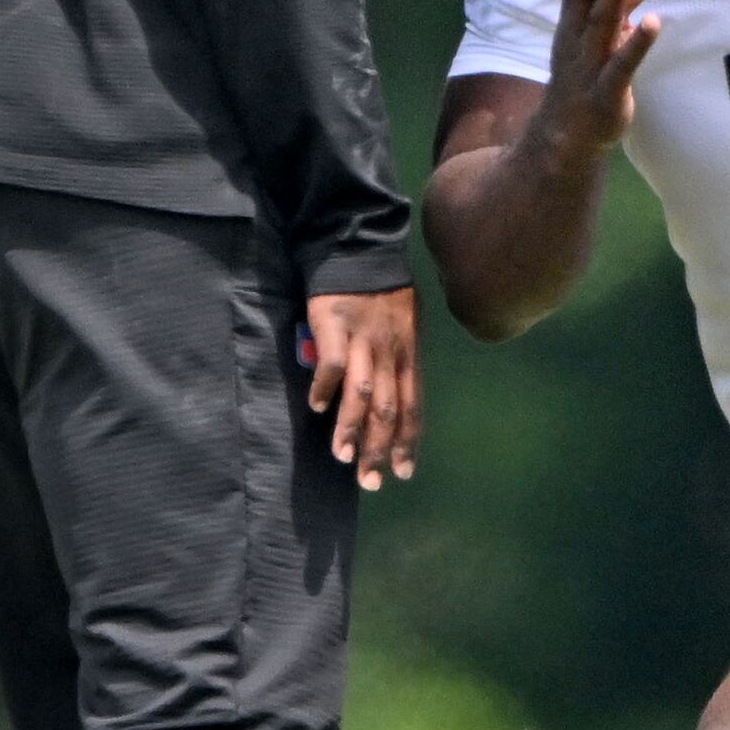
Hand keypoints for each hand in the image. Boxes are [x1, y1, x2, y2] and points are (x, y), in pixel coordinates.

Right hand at [307, 286, 420, 489]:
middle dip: (380, 448)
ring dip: (352, 428)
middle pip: (389, 407)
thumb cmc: (381, 291)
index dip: (407, 441)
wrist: (359, 248)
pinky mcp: (335, 325)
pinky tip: (316, 408)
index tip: (402, 472)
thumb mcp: (405, 326)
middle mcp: (391, 351)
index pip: (413, 405)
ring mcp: (364, 339)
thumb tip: (393, 398)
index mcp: (409, 353)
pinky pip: (333, 364)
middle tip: (370, 481)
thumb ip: (400, 361)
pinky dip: (325, 388)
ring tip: (343, 457)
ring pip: (363, 392)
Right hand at [542, 0, 661, 151]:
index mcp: (572, 17)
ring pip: (602, 23)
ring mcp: (589, 63)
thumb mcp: (602, 34)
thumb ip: (623, 2)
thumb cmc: (586, 76)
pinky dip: (637, 44)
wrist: (566, 135)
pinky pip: (622, 65)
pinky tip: (654, 23)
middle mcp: (576, 35)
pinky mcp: (606, 92)